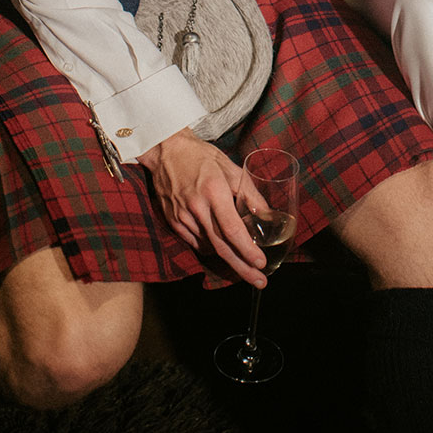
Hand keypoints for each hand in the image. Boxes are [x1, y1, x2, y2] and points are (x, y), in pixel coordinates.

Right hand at [138, 129, 268, 284]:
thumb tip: (266, 215)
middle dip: (242, 267)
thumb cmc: (202, 157)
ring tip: (245, 266)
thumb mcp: (231, 167)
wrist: (166, 150)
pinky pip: (195, 242)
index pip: (232, 230)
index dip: (247, 250)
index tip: (260, 263)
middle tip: (259, 281)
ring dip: (228, 259)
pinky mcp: (173, 221)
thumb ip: (249, 193)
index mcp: (214, 192)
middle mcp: (197, 208)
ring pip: (208, 247)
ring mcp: (182, 217)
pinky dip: (211, 248)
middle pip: (221, 247)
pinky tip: (222, 248)